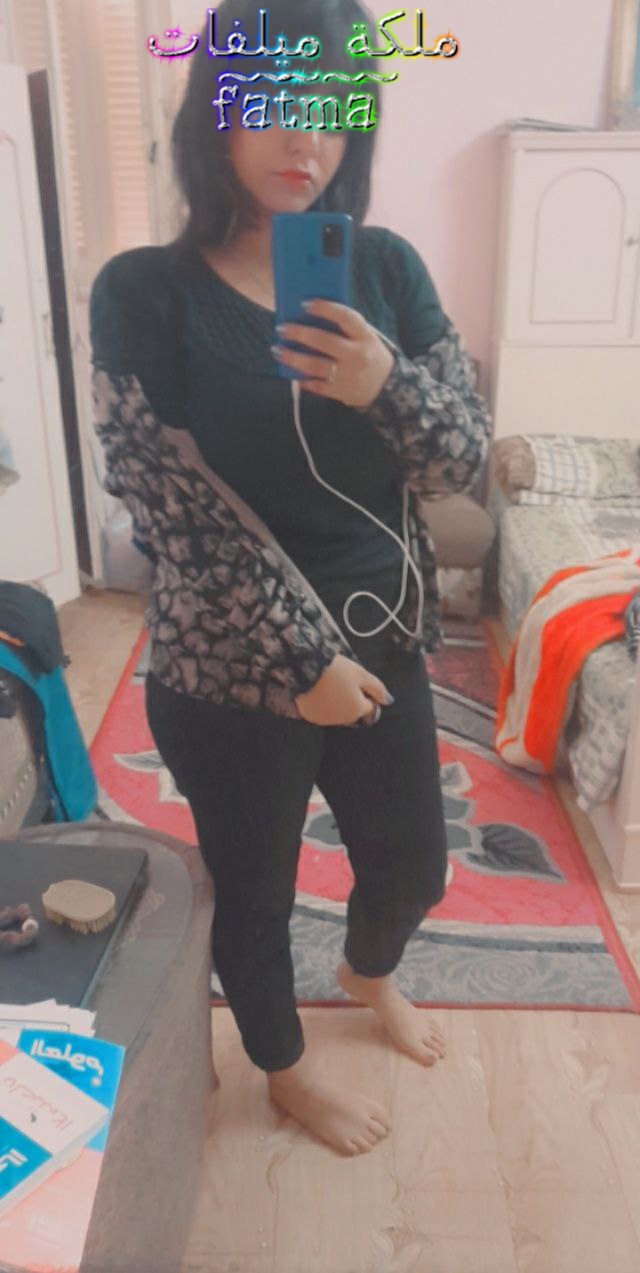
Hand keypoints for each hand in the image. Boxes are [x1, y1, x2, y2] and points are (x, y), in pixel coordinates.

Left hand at [272, 299, 394, 408]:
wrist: (386, 387)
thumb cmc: (368, 354)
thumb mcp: (365, 337)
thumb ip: (345, 328)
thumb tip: (311, 316)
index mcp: (365, 336)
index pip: (345, 317)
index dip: (325, 309)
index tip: (305, 304)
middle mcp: (358, 355)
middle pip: (325, 341)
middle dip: (300, 333)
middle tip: (282, 328)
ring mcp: (349, 375)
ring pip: (316, 366)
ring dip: (293, 358)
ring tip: (278, 350)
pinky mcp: (342, 392)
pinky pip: (318, 386)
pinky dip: (304, 380)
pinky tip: (293, 374)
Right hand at [295, 654, 392, 726]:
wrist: (303, 670)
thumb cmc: (335, 670)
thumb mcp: (361, 674)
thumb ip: (377, 689)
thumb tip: (389, 701)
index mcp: (357, 709)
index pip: (370, 706)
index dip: (365, 693)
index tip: (356, 681)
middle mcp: (343, 719)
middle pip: (354, 712)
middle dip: (352, 700)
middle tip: (342, 681)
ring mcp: (326, 720)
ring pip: (338, 714)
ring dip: (337, 704)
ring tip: (329, 685)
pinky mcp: (311, 717)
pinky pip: (322, 713)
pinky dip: (323, 706)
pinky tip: (318, 692)